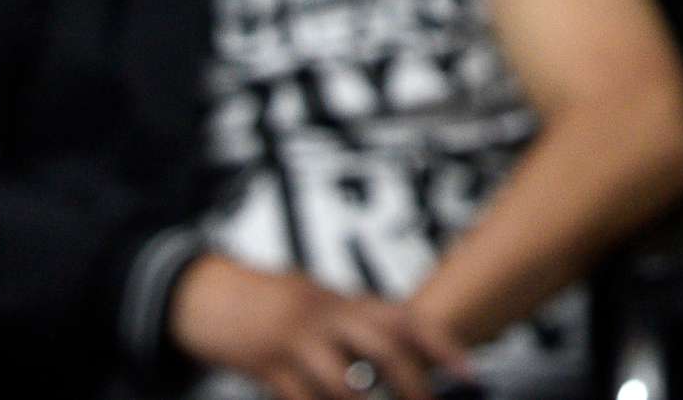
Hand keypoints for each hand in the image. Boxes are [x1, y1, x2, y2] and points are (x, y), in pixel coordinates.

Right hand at [168, 254, 462, 399]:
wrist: (211, 294)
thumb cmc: (277, 306)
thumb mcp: (322, 306)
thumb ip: (358, 329)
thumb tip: (406, 360)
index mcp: (347, 301)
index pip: (407, 317)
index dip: (444, 344)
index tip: (471, 373)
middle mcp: (328, 315)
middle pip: (383, 346)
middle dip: (412, 383)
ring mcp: (295, 340)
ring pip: (339, 381)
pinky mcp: (264, 365)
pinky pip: (296, 398)